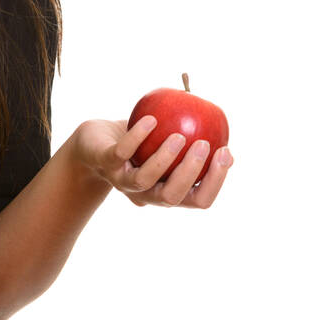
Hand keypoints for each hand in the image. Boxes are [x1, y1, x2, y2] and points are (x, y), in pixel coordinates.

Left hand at [73, 116, 232, 208]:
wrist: (92, 142)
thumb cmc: (137, 144)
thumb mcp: (166, 142)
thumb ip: (190, 140)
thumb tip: (223, 137)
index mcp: (166, 191)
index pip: (198, 200)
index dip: (216, 182)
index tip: (226, 152)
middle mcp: (145, 193)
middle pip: (172, 197)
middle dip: (192, 173)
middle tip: (206, 145)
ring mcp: (123, 180)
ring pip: (145, 180)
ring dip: (165, 159)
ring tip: (180, 136)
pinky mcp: (105, 162)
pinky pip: (121, 152)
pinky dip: (137, 137)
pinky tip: (151, 120)